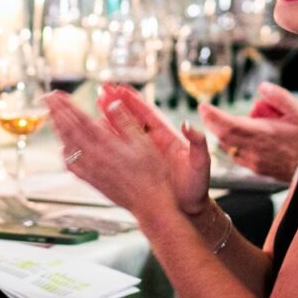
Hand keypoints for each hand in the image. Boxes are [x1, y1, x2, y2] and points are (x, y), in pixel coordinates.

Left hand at [47, 90, 178, 215]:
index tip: (56, 95)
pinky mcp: (91, 180)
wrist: (148, 202)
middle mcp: (94, 156)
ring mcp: (90, 169)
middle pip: (69, 130)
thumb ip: (125, 121)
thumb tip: (111, 103)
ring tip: (52, 116)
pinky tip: (64, 148)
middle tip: (47, 99)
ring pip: (67, 146)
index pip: (80, 120)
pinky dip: (64, 151)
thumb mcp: (143, 142)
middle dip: (56, 112)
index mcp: (106, 144)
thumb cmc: (151, 172)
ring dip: (57, 129)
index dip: (67, 106)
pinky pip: (71, 164)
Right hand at [96, 83, 210, 215]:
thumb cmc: (196, 186)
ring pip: (124, 131)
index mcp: (169, 138)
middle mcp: (155, 142)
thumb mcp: (200, 164)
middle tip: (103, 89)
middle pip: (133, 118)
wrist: (189, 209)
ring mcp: (145, 153)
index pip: (149, 114)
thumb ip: (198, 144)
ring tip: (97, 104)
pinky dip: (110, 139)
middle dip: (118, 103)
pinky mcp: (139, 165)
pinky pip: (122, 149)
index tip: (122, 88)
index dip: (135, 101)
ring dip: (110, 118)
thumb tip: (189, 125)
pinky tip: (96, 133)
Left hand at [200, 82, 297, 181]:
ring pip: (229, 147)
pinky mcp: (256, 169)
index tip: (203, 106)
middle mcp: (255, 150)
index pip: (230, 125)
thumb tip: (261, 88)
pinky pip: (237, 155)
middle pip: (223, 137)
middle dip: (211, 123)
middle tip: (205, 111)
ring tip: (231, 121)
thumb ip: (279, 97)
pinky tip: (243, 136)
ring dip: (224, 134)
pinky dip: (233, 144)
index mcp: (264, 134)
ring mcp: (254, 161)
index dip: (213, 116)